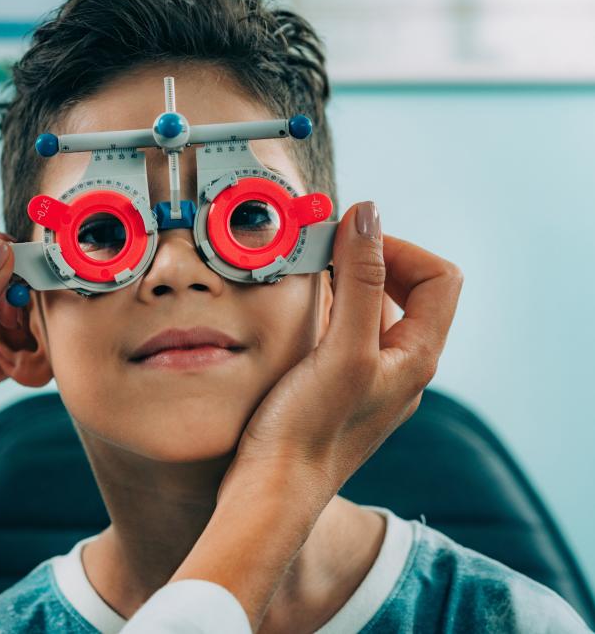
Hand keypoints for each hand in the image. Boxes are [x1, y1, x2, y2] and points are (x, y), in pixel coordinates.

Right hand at [171, 202, 462, 628]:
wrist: (270, 492)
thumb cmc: (308, 431)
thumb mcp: (343, 349)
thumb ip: (362, 281)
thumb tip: (369, 215)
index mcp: (416, 358)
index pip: (438, 277)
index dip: (399, 248)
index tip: (351, 242)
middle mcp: (400, 368)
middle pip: (409, 290)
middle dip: (370, 261)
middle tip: (326, 254)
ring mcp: (369, 379)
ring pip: (372, 311)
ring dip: (344, 285)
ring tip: (306, 282)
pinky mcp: (337, 388)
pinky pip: (344, 333)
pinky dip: (325, 312)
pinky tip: (294, 316)